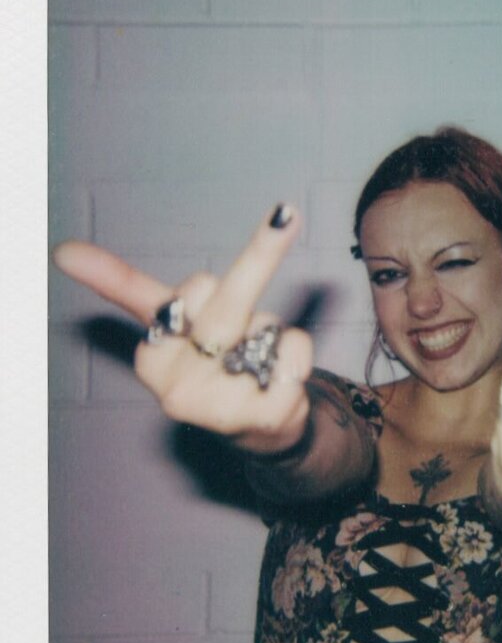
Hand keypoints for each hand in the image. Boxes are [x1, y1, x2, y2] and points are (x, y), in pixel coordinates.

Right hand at [52, 206, 314, 454]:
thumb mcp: (166, 324)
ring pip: (267, 325)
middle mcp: (180, 389)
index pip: (189, 291)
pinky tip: (280, 376)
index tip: (198, 307)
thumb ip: (121, 286)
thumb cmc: (210, 364)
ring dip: (271, 331)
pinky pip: (297, 349)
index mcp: (151, 361)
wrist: (257, 428)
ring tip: (256, 362)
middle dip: (260, 256)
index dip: (204, 290)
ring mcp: (224, 407)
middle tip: (285, 214)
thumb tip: (61, 250)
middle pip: (228, 303)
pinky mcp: (267, 415)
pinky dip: (299, 351)